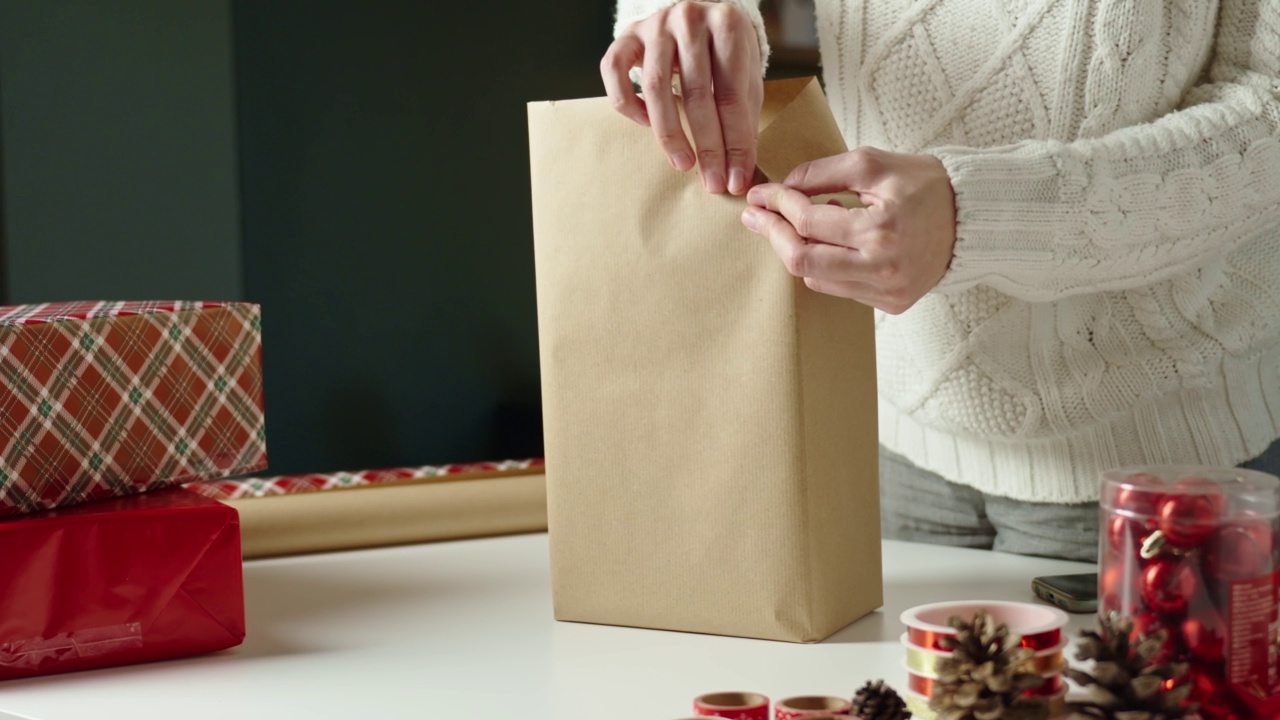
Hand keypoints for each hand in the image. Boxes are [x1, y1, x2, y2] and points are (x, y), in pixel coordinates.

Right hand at [601, 1, 762, 194]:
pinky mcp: (626, 35)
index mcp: (728, 24)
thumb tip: (741, 168)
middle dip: (707, 146)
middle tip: (712, 181)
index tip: (736, 178)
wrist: (698, 15)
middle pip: (697, 93)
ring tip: (683, 163)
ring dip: (669, 134)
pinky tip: (647, 123)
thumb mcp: (745, 75)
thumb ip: (744, 114)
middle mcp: (690, 19)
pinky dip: (629, 104)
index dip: (736, 141)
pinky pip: (615, 73)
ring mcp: (655, 25)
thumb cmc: (724, 52)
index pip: (733, 94)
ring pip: (655, 87)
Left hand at [740, 147, 956, 313]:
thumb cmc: (926, 185)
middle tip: (757, 216)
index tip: (760, 194)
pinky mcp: (892, 304)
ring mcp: (888, 292)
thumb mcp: (874, 164)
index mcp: (881, 230)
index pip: (808, 222)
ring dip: (799, 250)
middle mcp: (884, 269)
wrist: (975, 218)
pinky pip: (840, 288)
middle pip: (803, 261)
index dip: (778, 204)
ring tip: (802, 221)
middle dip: (773, 235)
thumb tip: (782, 187)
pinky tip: (832, 242)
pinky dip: (827, 265)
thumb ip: (823, 173)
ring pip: (817, 279)